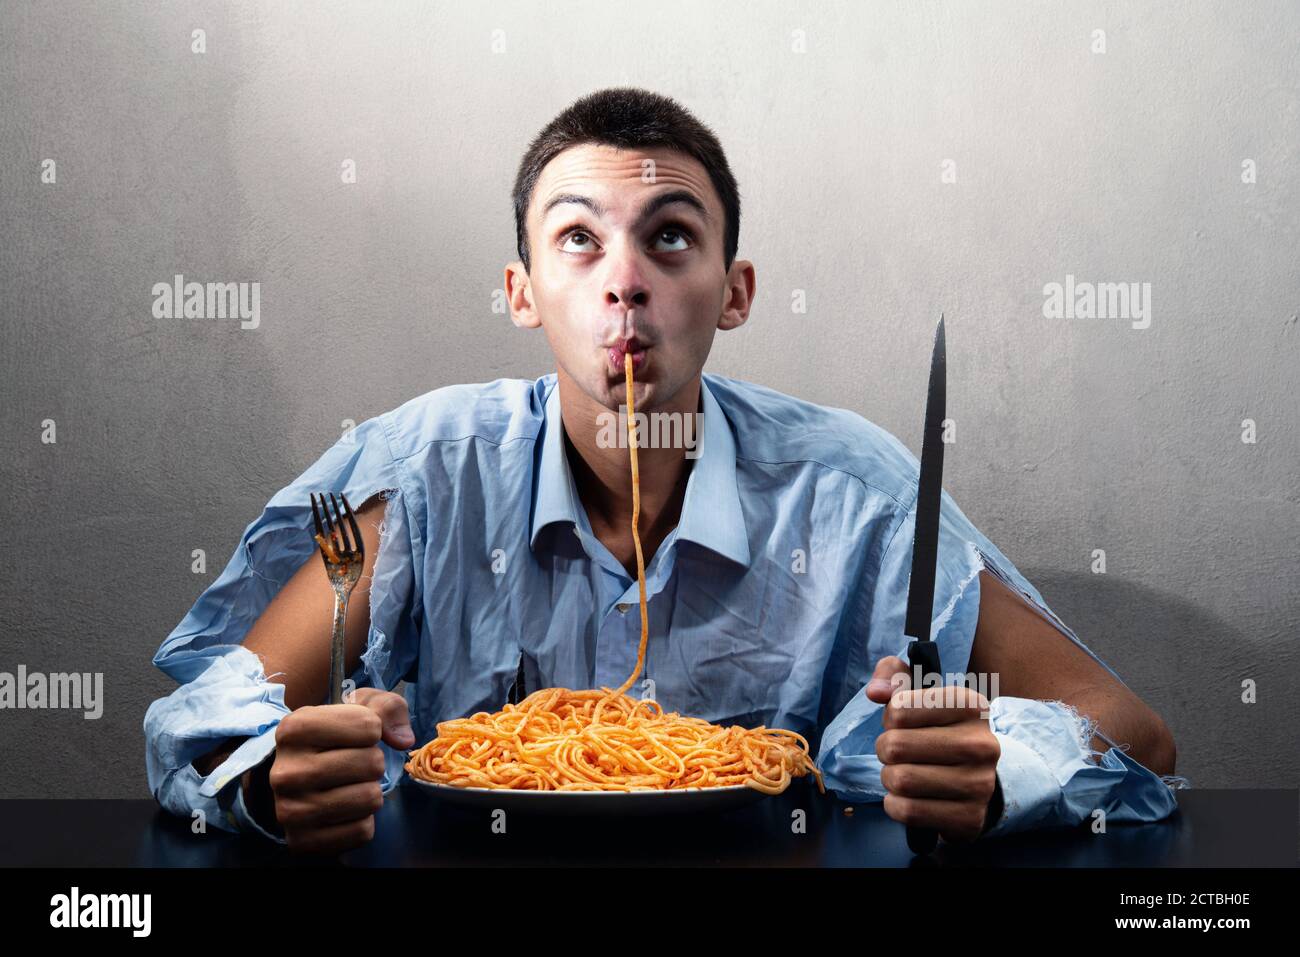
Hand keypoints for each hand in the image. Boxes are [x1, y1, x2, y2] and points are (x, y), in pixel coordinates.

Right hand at [266, 688, 413, 853]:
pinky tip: (345, 809)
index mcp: (294, 729)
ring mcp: (290, 810)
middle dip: (374, 761)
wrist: (296, 778)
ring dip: (371, 791)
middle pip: (371, 763)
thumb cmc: (333, 737)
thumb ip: (387, 708)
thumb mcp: (358, 708)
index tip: (356, 735)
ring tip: (351, 785)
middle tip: (355, 764)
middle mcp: (286, 771)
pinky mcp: (302, 841)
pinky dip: (363, 820)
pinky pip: (362, 830)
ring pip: (370, 798)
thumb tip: (403, 740)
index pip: (368, 726)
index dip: (373, 730)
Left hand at [866, 655, 1000, 843]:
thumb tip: (875, 692)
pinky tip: (907, 797)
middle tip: (898, 752)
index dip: (891, 717)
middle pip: (895, 746)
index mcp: (971, 705)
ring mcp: (979, 784)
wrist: (974, 777)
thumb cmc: (937, 728)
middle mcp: (982, 744)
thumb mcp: (919, 691)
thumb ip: (893, 675)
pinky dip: (895, 805)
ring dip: (889, 778)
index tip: (904, 722)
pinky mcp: (969, 817)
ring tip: (903, 772)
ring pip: (900, 780)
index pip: (899, 709)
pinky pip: (908, 811)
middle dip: (885, 749)